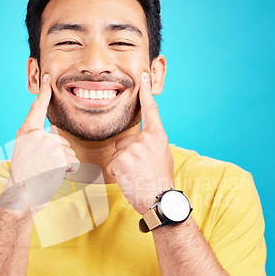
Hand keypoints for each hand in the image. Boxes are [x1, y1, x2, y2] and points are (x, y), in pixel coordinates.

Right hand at [0, 74, 78, 213]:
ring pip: (69, 153)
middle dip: (60, 158)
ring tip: (46, 174)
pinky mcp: (55, 156)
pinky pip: (71, 162)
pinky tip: (52, 177)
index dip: (43, 93)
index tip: (47, 78)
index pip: (37, 109)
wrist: (21, 197)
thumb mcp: (28, 155)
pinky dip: (67, 172)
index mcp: (26, 134)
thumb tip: (60, 142)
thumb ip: (39, 143)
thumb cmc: (26, 180)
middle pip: (62, 141)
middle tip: (42, 170)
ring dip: (64, 167)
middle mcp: (35, 136)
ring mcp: (45, 145)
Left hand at [106, 72, 173, 213]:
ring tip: (136, 175)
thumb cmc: (160, 180)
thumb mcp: (162, 155)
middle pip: (124, 141)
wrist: (159, 199)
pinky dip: (117, 174)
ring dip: (122, 165)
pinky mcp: (120, 160)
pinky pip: (111, 164)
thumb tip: (141, 141)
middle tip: (140, 169)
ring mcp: (132, 149)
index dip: (146, 92)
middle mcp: (145, 139)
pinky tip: (129, 179)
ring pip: (117, 153)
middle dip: (127, 155)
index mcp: (157, 136)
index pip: (150, 110)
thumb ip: (151, 143)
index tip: (142, 76)